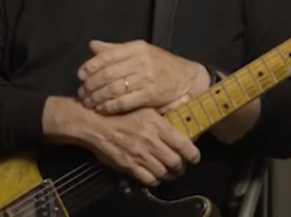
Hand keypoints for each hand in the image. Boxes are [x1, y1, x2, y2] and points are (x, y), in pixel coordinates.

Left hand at [77, 40, 208, 114]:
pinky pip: (124, 102)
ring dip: (97, 98)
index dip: (90, 67)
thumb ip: (115, 49)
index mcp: (136, 48)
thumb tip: (92, 46)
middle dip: (91, 85)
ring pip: (113, 89)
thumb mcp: (140, 51)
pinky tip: (102, 109)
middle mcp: (140, 61)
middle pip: (107, 74)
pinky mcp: (150, 94)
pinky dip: (110, 106)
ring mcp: (146, 78)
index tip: (80, 76)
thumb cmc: (160, 64)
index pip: (107, 56)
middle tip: (81, 93)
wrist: (187, 78)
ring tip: (88, 103)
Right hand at [81, 106, 201, 186]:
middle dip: (181, 167)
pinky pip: (149, 179)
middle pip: (176, 162)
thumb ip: (162, 121)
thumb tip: (179, 129)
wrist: (97, 125)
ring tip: (168, 172)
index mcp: (158, 125)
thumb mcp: (146, 110)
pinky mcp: (130, 166)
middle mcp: (151, 141)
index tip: (194, 157)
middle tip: (180, 166)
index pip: (184, 145)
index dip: (193, 155)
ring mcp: (140, 155)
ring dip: (169, 175)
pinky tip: (154, 176)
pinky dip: (155, 180)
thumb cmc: (121, 115)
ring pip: (164, 172)